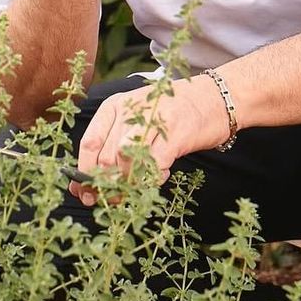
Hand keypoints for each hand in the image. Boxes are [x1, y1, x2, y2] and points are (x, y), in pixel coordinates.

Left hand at [70, 77, 232, 205]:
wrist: (216, 99)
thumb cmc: (172, 113)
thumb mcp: (136, 120)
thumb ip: (111, 146)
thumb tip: (84, 186)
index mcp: (115, 106)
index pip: (89, 144)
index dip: (84, 175)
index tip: (86, 194)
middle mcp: (131, 111)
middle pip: (106, 158)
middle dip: (106, 187)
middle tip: (114, 201)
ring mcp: (153, 121)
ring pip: (126, 163)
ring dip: (128, 185)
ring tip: (137, 188)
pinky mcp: (175, 135)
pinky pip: (153, 167)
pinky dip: (152, 180)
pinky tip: (160, 175)